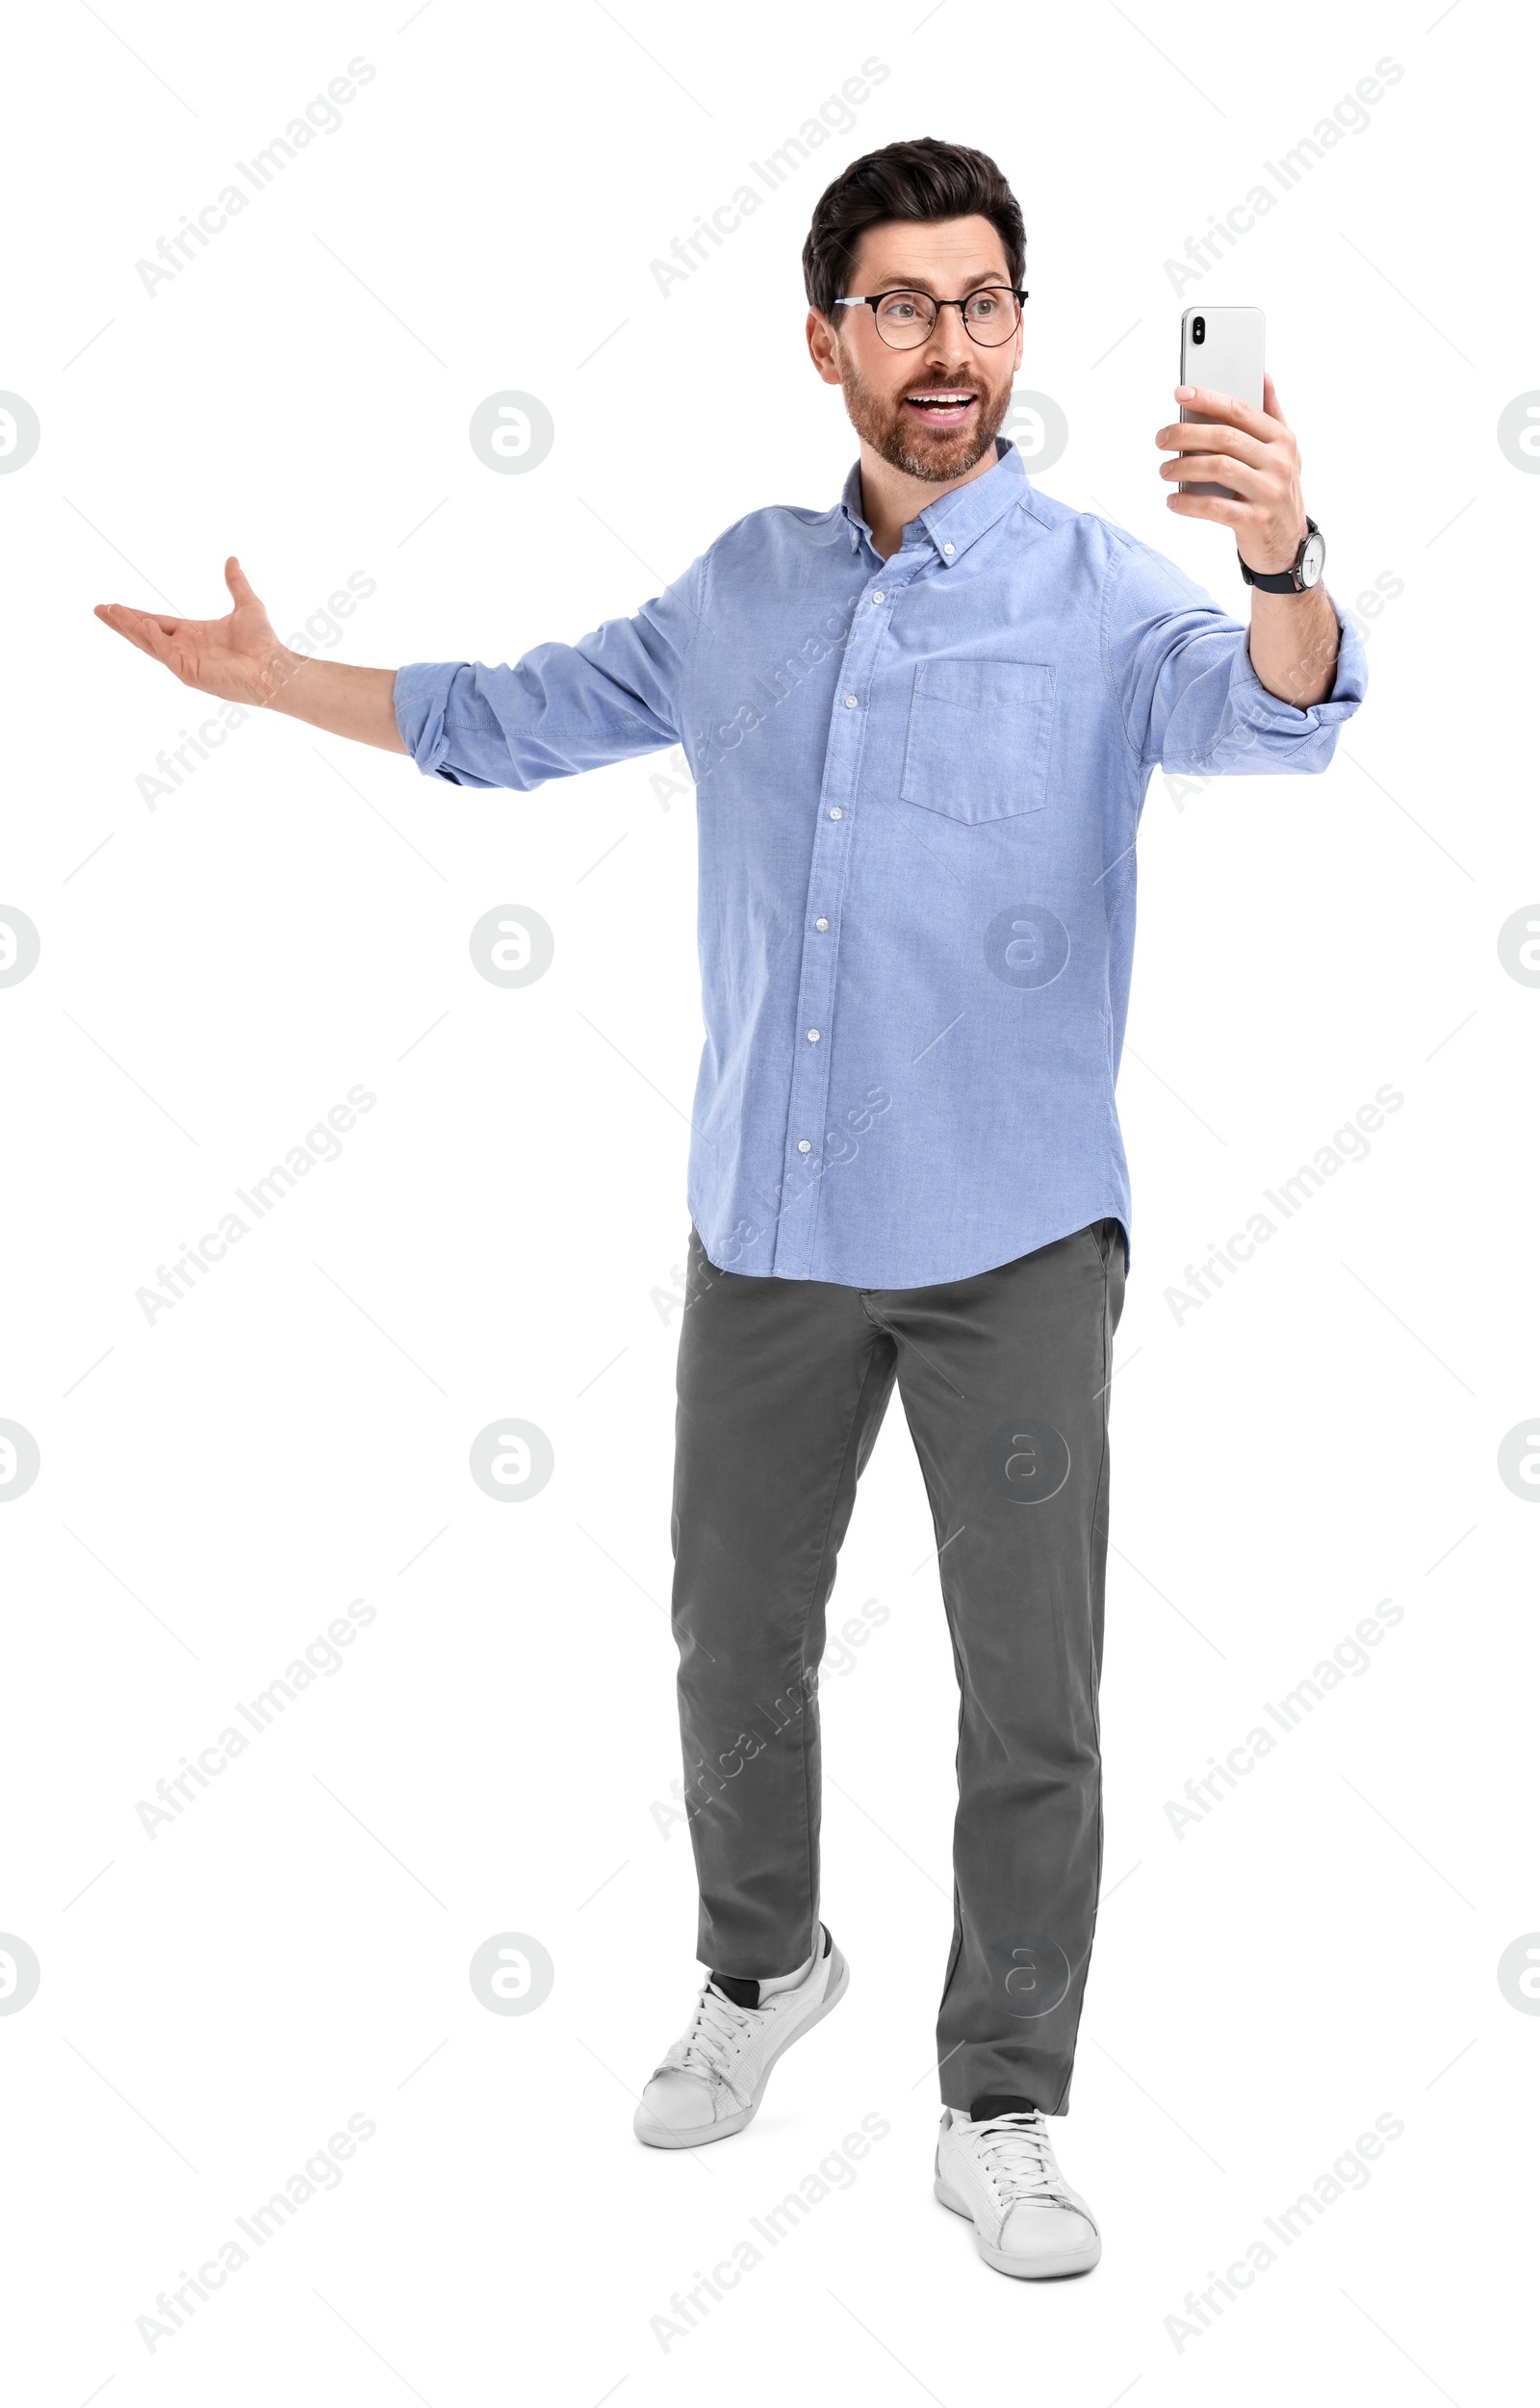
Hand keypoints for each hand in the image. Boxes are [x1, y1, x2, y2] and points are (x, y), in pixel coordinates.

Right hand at [94, 557, 296, 706]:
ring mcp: (185, 662)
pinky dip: (155, 639)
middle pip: (145, 634)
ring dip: (131, 628)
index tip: (112, 606)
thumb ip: (236, 583)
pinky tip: (144, 624)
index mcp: (192, 634)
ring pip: (150, 644)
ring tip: (112, 613)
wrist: (275, 667)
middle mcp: (185, 649)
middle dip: (121, 622)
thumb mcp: (247, 604)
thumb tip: (232, 560)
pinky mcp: (191, 673)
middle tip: (99, 609)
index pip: (156, 622)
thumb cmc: (264, 643)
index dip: (133, 615)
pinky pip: (167, 654)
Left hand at [1154, 375, 1306, 573]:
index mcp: (1283, 440)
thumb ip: (1273, 415)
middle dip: (1186, 434)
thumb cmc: (1276, 493)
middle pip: (1224, 438)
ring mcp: (1269, 493)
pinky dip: (1188, 503)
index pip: (1240, 411)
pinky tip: (1172, 501)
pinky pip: (1214, 507)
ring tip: (1164, 470)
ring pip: (1218, 468)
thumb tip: (1263, 376)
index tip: (1181, 393)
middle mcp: (1279, 463)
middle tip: (1162, 438)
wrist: (1288, 547)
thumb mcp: (1284, 453)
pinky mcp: (1255, 522)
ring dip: (1183, 468)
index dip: (1208, 399)